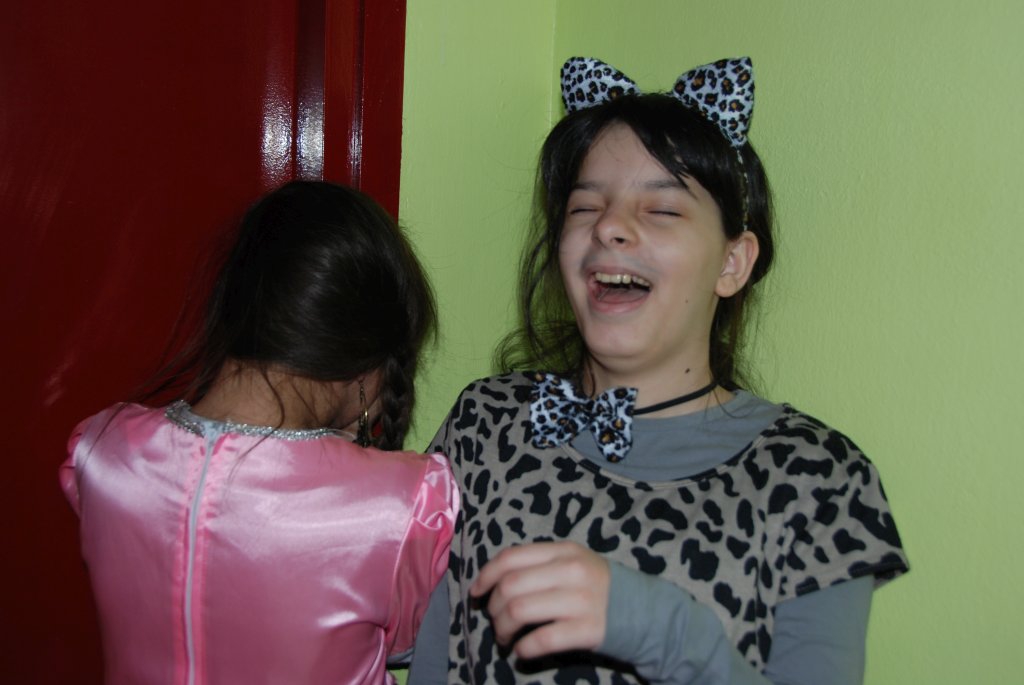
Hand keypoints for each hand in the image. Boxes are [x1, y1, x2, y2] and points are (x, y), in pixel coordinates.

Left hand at [470, 541, 610, 659]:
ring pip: (520, 611)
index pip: (511, 557)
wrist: (646, 611)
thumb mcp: (574, 562)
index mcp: (563, 551)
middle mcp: (571, 571)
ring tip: (506, 638)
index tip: (476, 593)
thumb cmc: (598, 587)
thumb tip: (493, 580)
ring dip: (503, 629)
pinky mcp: (589, 629)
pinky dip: (524, 648)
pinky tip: (523, 651)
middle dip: (493, 608)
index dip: (486, 576)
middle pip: (510, 586)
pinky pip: (542, 639)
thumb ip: (540, 565)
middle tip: (495, 621)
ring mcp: (581, 600)